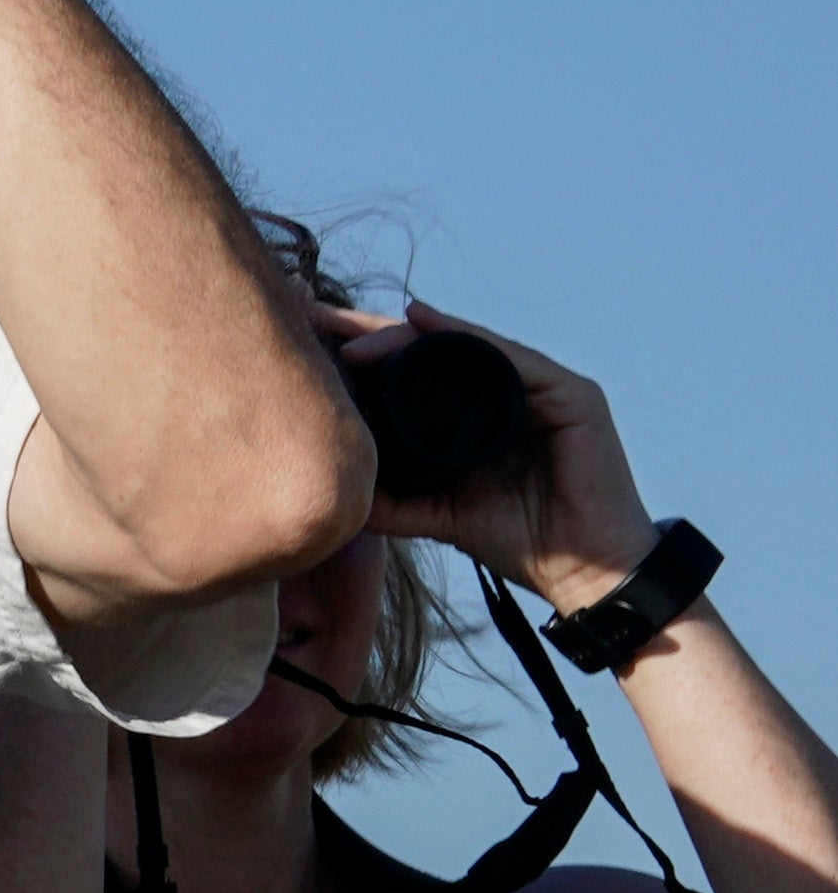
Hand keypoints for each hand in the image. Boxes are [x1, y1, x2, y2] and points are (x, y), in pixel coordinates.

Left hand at [340, 302, 661, 613]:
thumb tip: (332, 487)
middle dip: (374, 332)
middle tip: (319, 320)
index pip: (417, 371)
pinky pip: (512, 357)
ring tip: (355, 334)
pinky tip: (424, 324)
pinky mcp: (573, 395)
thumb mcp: (439, 514)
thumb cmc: (520, 540)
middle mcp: (510, 393)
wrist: (583, 572)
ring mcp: (544, 389)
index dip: (366, 353)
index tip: (310, 340)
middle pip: (435, 350)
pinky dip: (467, 338)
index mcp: (479, 414)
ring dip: (407, 335)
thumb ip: (392, 501)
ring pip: (466, 347)